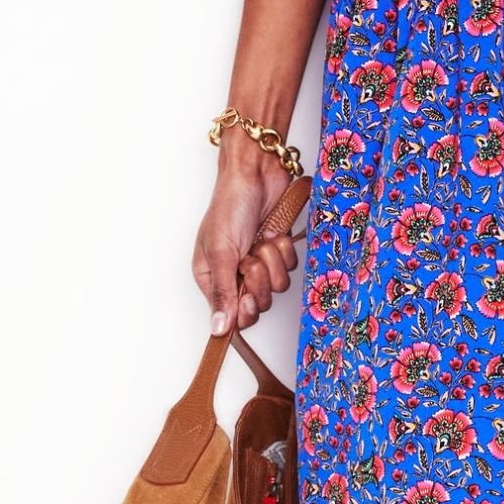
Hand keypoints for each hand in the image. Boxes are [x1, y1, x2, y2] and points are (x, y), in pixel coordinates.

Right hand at [192, 133, 299, 334]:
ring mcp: (259, 263)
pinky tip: (273, 234)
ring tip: (261, 241)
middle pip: (258, 304)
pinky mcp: (279, 252)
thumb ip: (222, 293)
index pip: (231, 315)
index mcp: (212, 277)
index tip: (247, 294)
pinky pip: (291, 268)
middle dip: (260, 281)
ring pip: (277, 287)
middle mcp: (235, 274)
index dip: (244, 310)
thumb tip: (217, 329)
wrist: (257, 174)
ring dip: (273, 262)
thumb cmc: (230, 206)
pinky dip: (284, 250)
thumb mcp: (221, 252)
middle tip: (251, 259)